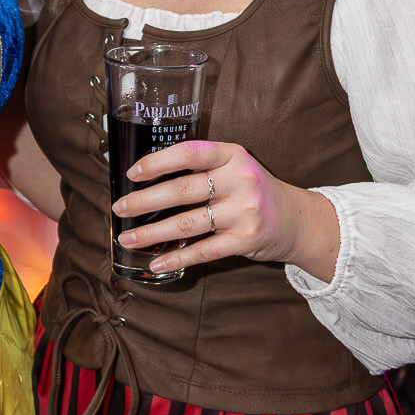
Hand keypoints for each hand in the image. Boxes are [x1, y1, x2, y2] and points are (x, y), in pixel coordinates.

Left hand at [113, 138, 338, 281]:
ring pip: (187, 223)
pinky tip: (156, 262)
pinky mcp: (245, 240)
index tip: (132, 173)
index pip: (189, 152)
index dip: (158, 162)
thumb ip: (202, 167)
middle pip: (182, 189)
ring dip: (152, 233)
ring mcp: (244, 211)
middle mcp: (240, 180)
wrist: (295, 219)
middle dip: (144, 201)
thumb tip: (148, 178)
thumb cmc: (252, 191)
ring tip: (128, 238)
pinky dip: (176, 258)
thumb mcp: (234, 167)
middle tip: (119, 208)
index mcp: (232, 154)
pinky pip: (203, 251)